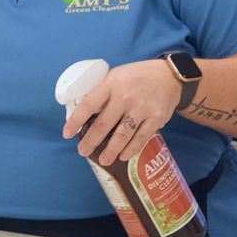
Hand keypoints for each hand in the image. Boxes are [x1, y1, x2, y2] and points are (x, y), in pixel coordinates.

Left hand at [61, 59, 178, 164]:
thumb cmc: (136, 77)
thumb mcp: (115, 77)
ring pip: (123, 134)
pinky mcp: (157, 118)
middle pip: (104, 124)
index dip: (76, 121)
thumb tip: (83, 114)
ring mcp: (142, 108)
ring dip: (111, 150)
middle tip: (82, 152)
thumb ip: (102, 92)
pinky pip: (141, 137)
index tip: (67, 133)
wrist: (169, 76)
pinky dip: (131, 149)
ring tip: (103, 160)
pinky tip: (122, 156)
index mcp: (111, 83)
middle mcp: (125, 96)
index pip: (88, 104)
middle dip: (91, 141)